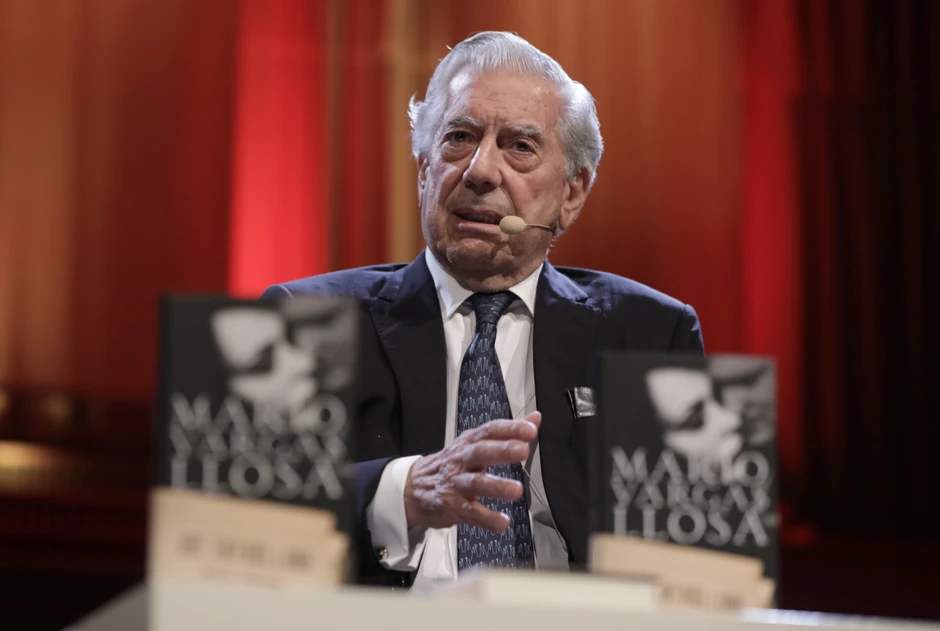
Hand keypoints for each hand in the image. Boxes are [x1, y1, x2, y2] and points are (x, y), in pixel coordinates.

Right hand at [403, 411, 540, 531]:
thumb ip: (507, 433)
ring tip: (516, 491)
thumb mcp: (475, 444)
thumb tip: (534, 419)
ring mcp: (455, 483)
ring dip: (496, 486)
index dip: (510, 429)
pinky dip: (487, 518)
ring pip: (475, 483)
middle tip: (522, 450)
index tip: (530, 429)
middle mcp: (462, 460)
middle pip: (480, 452)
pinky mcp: (451, 506)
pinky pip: (470, 512)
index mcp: (469, 443)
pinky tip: (502, 522)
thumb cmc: (451, 465)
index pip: (490, 431)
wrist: (412, 488)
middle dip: (502, 450)